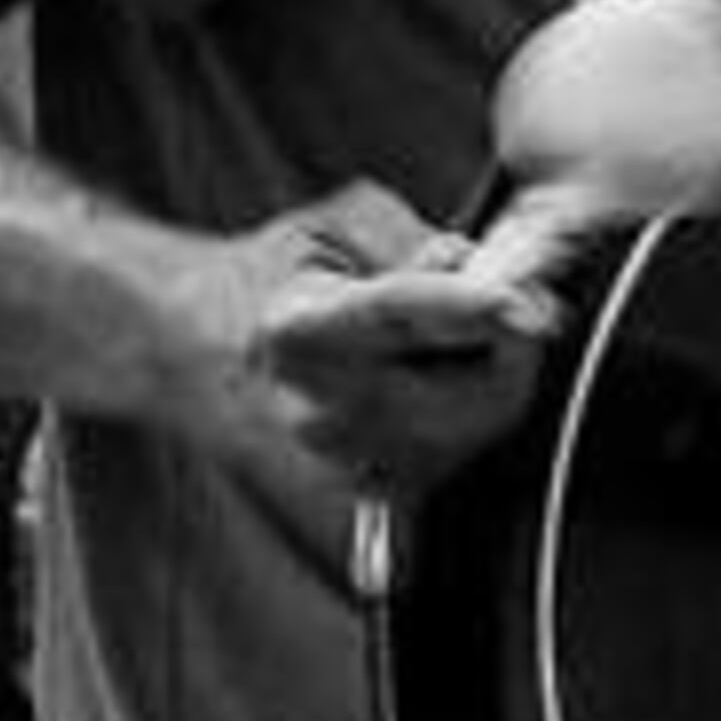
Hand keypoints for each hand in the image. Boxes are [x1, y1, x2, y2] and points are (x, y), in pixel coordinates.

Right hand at [187, 181, 556, 501]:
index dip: (477, 311)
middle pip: (471, 395)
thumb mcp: (333, 225)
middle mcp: (319, 411)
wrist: (191, 350)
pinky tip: (427, 382)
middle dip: (510, 347)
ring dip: (488, 380)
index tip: (530, 306)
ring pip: (474, 430)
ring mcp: (341, 466)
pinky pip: (455, 455)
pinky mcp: (361, 495)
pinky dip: (464, 415)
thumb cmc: (266, 279)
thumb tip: (479, 265)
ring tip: (442, 343)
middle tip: (509, 305)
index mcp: (303, 332)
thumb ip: (412, 239)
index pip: (406, 319)